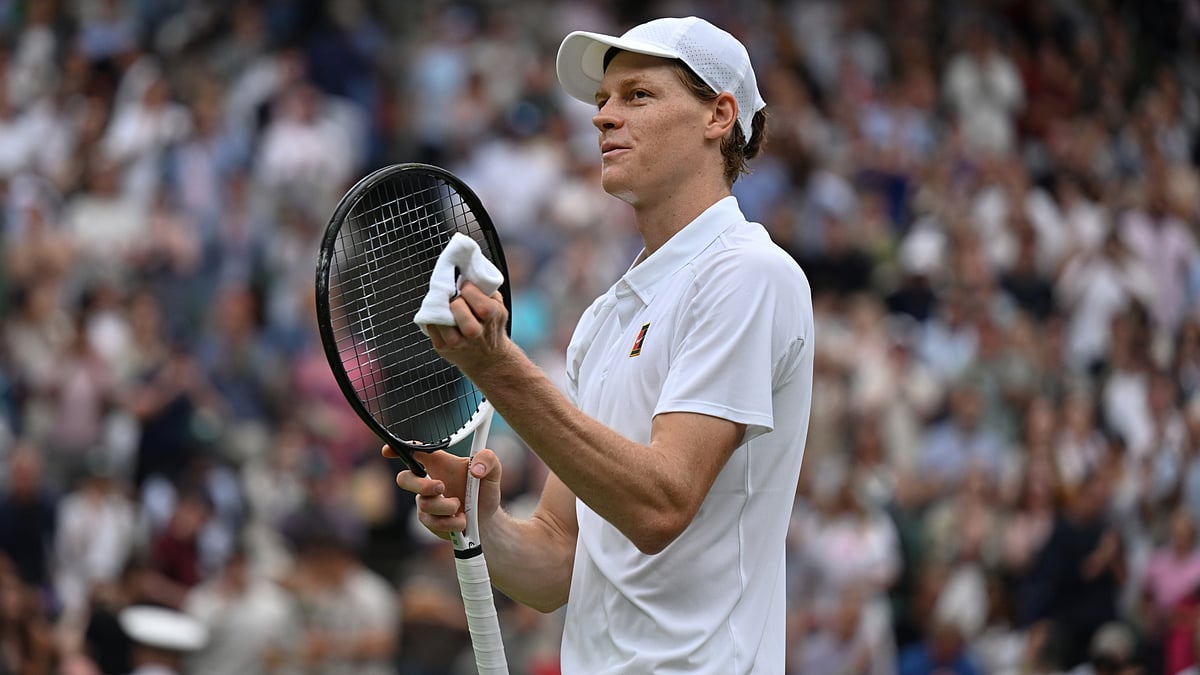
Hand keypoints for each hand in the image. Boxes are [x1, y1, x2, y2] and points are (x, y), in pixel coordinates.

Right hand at [387, 447, 503, 539]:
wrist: (487, 522)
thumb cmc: (485, 492)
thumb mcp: (494, 472)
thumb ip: (488, 460)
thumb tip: (475, 469)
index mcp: (439, 463)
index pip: (414, 452)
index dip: (398, 449)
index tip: (387, 451)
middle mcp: (427, 481)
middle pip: (404, 479)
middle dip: (421, 485)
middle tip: (442, 488)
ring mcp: (425, 502)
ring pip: (424, 504)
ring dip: (446, 507)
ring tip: (462, 508)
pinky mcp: (428, 521)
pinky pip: (432, 522)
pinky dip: (451, 522)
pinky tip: (462, 521)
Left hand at [425, 283, 510, 378]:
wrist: (489, 358)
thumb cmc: (491, 325)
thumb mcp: (498, 306)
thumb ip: (487, 289)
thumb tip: (467, 272)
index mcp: (491, 316)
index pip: (476, 298)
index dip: (468, 289)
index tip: (465, 287)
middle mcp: (475, 332)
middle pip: (458, 308)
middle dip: (455, 300)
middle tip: (456, 300)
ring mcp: (458, 342)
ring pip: (442, 321)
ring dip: (441, 310)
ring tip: (446, 308)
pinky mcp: (443, 348)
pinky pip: (431, 327)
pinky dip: (433, 319)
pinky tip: (440, 316)